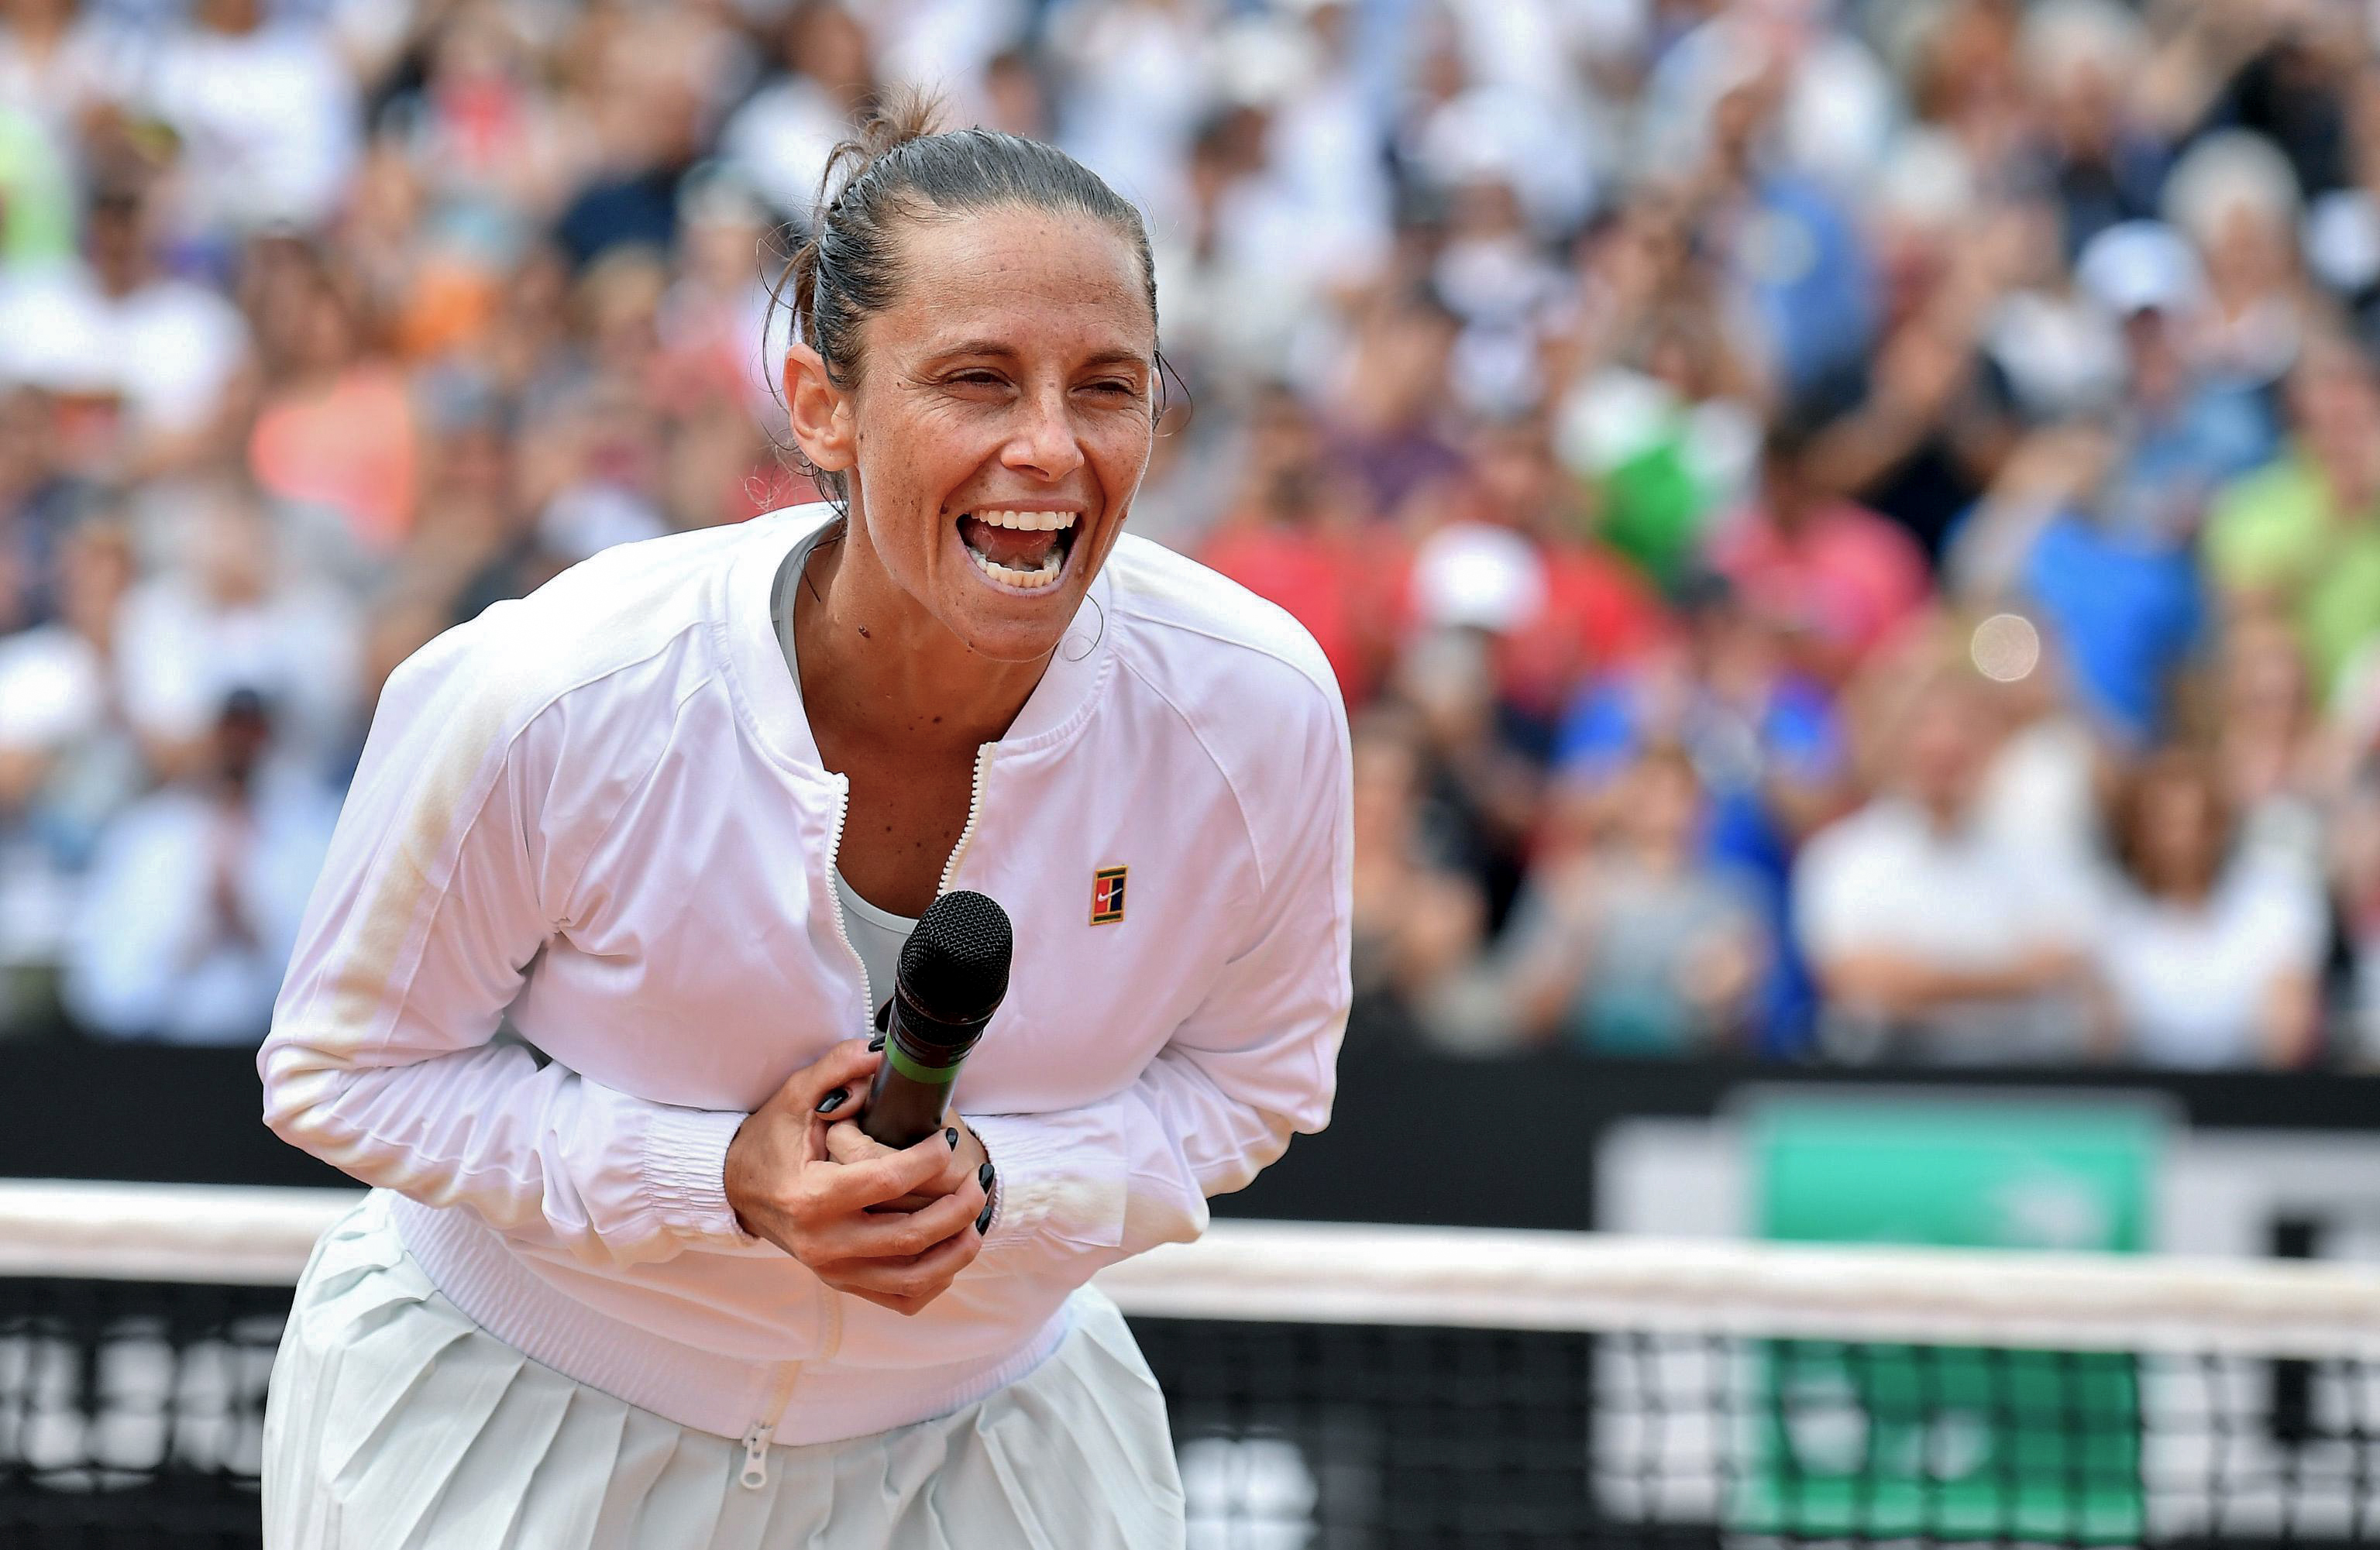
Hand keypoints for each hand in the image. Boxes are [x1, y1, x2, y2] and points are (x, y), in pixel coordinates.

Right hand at [725, 1041, 988, 1315]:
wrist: (737, 1188)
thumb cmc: (769, 1141)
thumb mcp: (795, 1097)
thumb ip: (838, 1068)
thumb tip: (883, 1051)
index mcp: (811, 1197)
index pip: (887, 1181)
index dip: (929, 1160)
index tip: (947, 1138)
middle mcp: (823, 1243)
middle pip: (909, 1236)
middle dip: (958, 1209)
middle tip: (980, 1180)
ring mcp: (834, 1270)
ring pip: (913, 1276)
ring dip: (956, 1251)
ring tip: (979, 1219)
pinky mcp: (842, 1283)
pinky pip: (901, 1298)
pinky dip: (935, 1280)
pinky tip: (952, 1251)